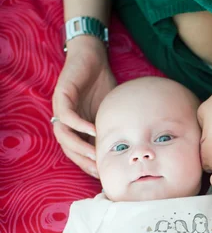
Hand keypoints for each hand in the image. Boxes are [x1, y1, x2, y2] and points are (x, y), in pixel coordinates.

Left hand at [52, 37, 116, 177]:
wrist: (92, 56)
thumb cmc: (102, 84)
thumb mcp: (110, 112)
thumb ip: (113, 128)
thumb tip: (130, 148)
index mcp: (76, 128)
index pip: (79, 153)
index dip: (90, 165)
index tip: (103, 175)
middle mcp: (65, 122)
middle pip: (69, 149)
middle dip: (84, 162)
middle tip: (99, 171)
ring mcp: (61, 109)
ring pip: (64, 136)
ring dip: (79, 148)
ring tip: (96, 155)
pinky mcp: (61, 96)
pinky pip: (67, 116)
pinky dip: (80, 125)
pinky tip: (94, 131)